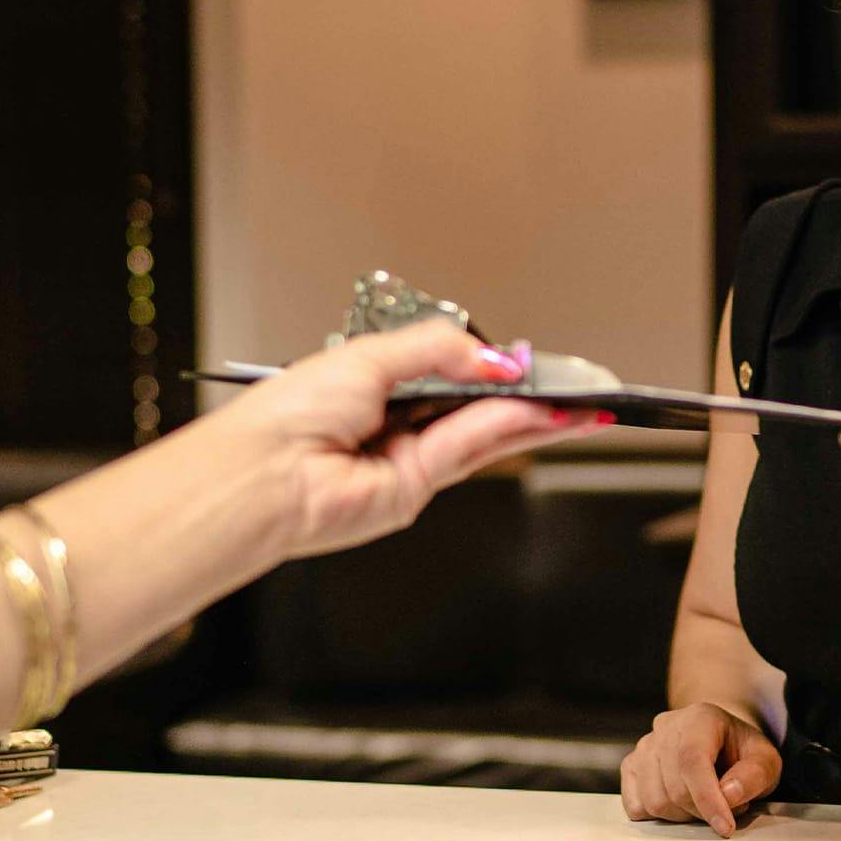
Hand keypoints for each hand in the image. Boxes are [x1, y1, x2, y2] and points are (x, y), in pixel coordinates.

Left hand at [221, 319, 602, 559]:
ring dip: (532, 419)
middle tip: (575, 388)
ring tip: (578, 408)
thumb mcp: (371, 356)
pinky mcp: (415, 489)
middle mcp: (395, 425)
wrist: (262, 473)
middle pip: (477, 408)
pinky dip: (507, 430)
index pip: (450, 374)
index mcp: (377, 386)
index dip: (493, 369)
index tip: (533, 362)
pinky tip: (540, 416)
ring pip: (484, 433)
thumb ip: (438, 351)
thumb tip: (493, 360)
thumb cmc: (288, 415)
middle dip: (528, 398)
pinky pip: (469, 450)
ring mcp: (407, 461)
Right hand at [619, 702, 782, 836]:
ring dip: (683, 816)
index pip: (693, 760)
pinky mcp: (631, 766)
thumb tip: (728, 795)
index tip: (725, 827)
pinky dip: (660, 817)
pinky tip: (681, 804)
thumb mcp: (765, 760)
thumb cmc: (741, 751)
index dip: (707, 798)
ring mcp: (644, 746)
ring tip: (704, 803)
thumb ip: (755, 775)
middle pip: (674, 787)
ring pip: (654, 801)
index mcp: (700, 718)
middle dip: (702, 811)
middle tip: (726, 809)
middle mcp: (666, 727)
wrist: (719, 740)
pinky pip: (636, 806)